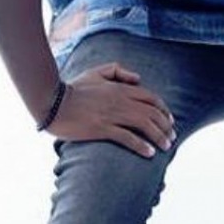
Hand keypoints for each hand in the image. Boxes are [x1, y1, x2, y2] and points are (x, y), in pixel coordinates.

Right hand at [46, 62, 176, 157]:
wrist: (52, 101)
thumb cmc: (73, 88)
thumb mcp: (96, 72)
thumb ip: (118, 71)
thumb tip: (138, 79)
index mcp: (120, 88)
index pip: (150, 97)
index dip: (163, 109)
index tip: (170, 120)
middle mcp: (120, 101)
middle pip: (152, 112)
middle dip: (166, 125)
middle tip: (172, 137)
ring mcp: (111, 115)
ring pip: (144, 125)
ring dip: (158, 136)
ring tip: (166, 147)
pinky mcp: (101, 129)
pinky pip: (127, 137)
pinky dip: (141, 145)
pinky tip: (149, 153)